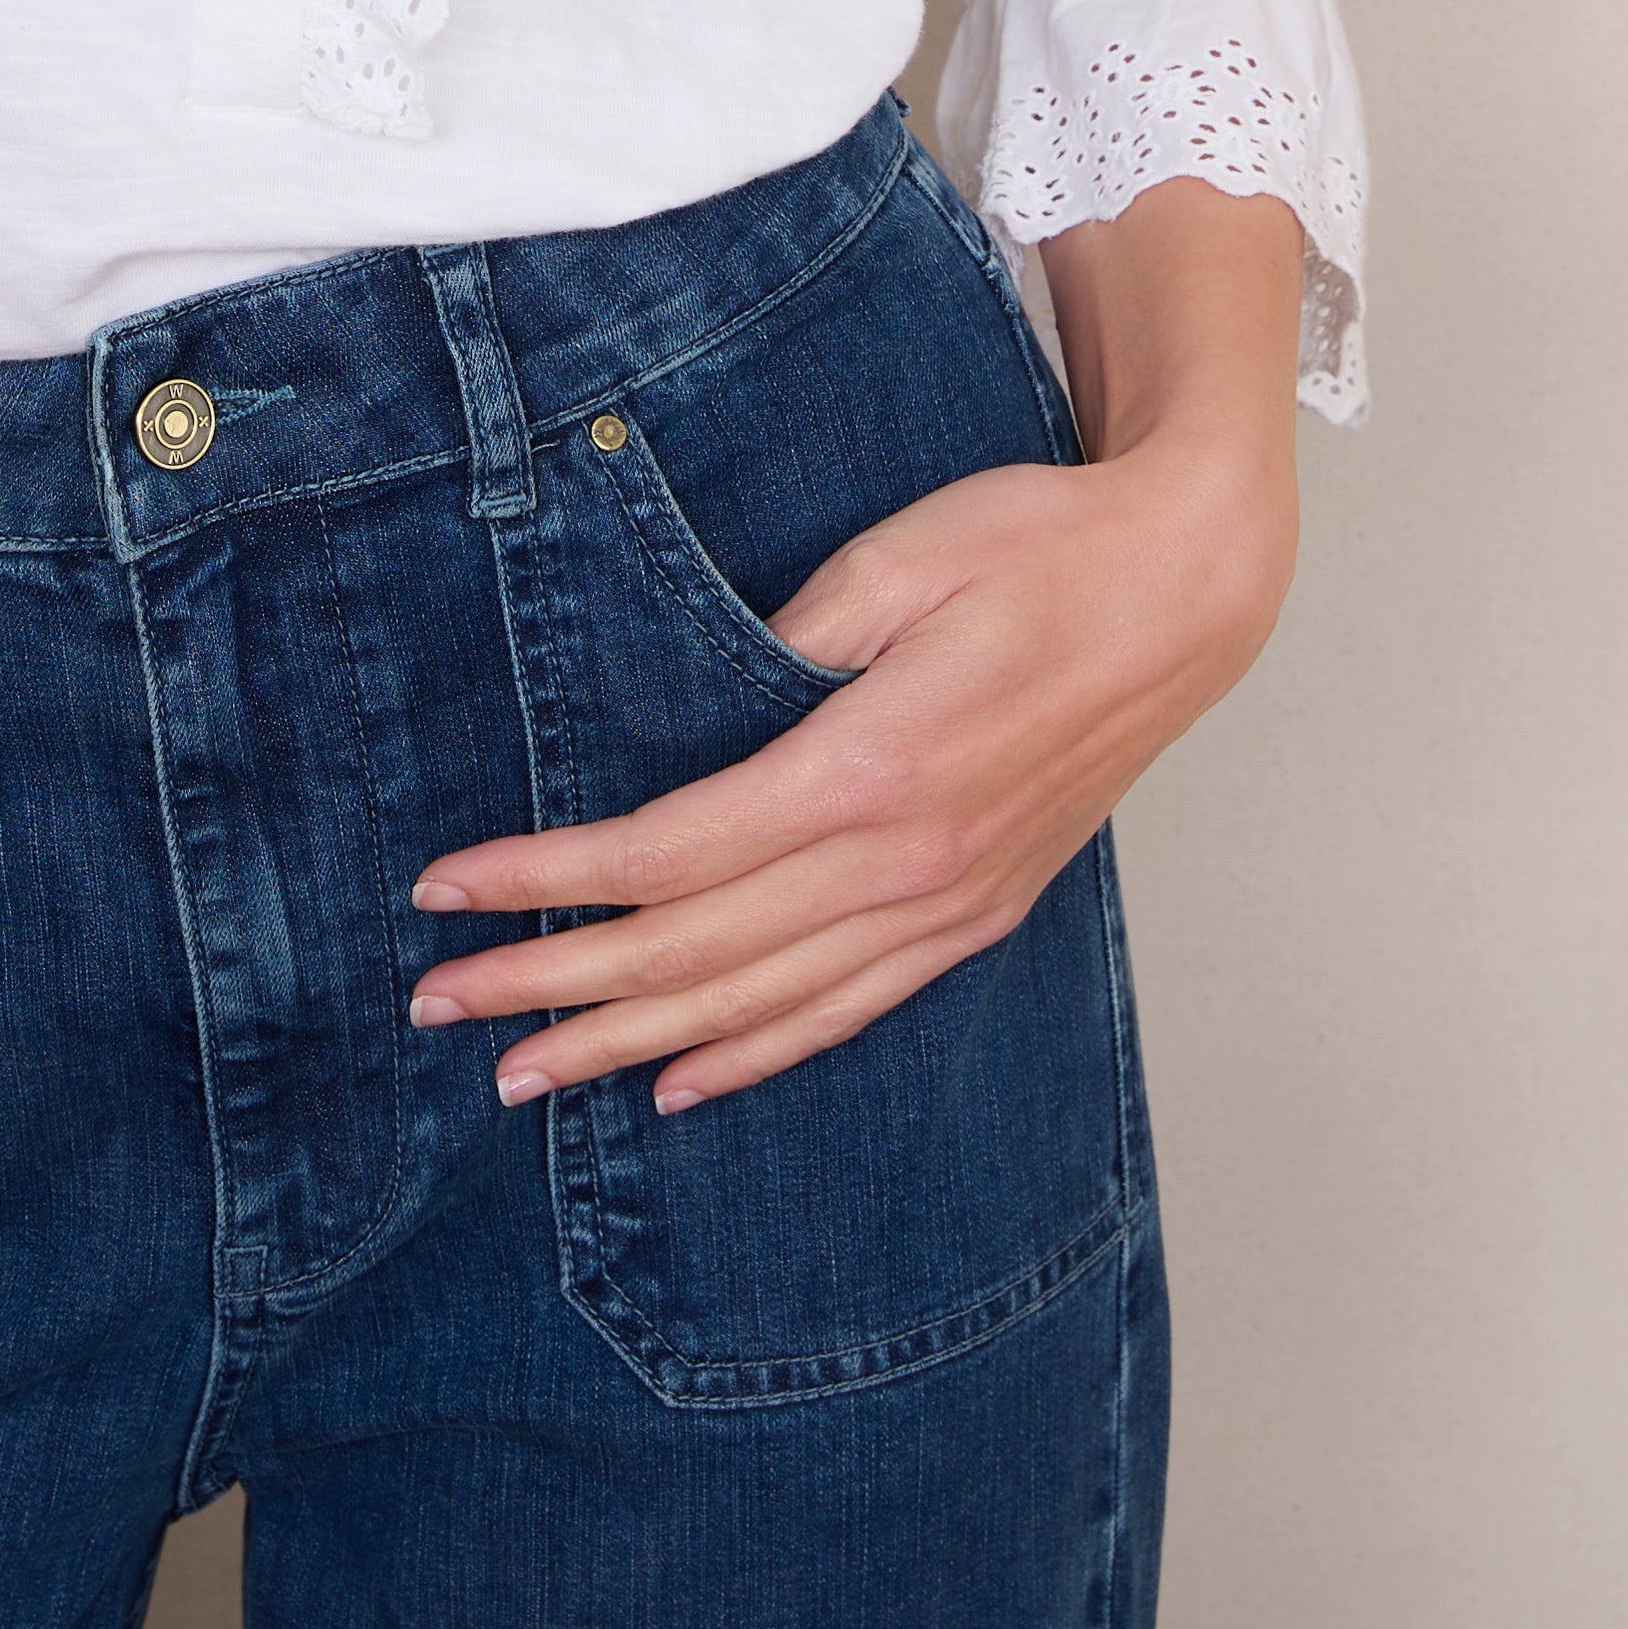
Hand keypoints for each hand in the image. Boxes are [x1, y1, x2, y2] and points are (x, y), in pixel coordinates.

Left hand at [403, 416, 1295, 1117]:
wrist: (1188, 588)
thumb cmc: (1041, 547)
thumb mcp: (898, 560)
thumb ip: (786, 644)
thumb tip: (690, 713)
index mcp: (869, 770)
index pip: (667, 856)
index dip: (547, 882)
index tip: (448, 893)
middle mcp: (904, 864)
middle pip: (691, 950)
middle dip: (553, 987)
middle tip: (439, 1007)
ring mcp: (946, 904)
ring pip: (759, 1003)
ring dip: (630, 1044)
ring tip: (524, 1075)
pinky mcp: (976, 915)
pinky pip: (847, 1011)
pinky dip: (755, 1053)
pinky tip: (682, 1082)